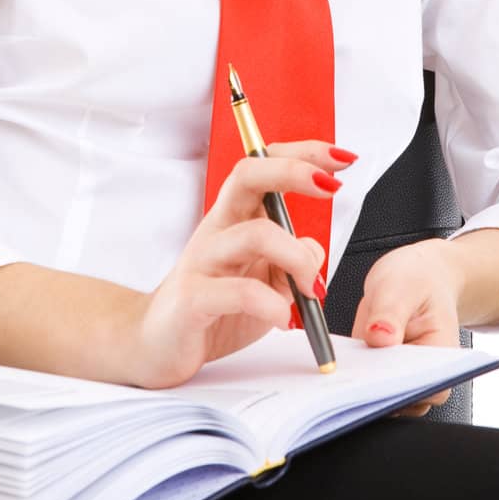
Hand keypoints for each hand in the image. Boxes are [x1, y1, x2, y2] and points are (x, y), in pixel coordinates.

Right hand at [130, 140, 343, 389]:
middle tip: (331, 186)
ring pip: (255, 234)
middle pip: (247, 175)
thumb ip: (292, 262)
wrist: (156, 344)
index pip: (264, 166)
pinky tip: (282, 318)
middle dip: (294, 171)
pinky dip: (272, 304)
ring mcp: (202, 261)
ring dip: (298, 258)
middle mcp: (217, 229)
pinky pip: (240, 292)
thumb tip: (313, 251)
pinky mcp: (193, 299)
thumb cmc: (214, 308)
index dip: (303, 154)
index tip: (342, 158)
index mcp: (235, 218)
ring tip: (311, 289)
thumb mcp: (266, 281)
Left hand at [351, 239, 462, 417]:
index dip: (406, 390)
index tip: (380, 376)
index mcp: (442, 355)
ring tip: (347, 363)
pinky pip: (360, 383)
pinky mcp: (373, 370)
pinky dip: (349, 374)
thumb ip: (391, 312)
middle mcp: (422, 372)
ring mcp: (396, 374)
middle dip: (376, 390)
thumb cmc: (419, 279)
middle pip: (403, 400)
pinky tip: (340, 358)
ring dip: (360, 385)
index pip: (432, 390)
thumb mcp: (402, 285)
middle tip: (355, 371)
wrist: (415, 277)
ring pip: (378, 398)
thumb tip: (379, 337)